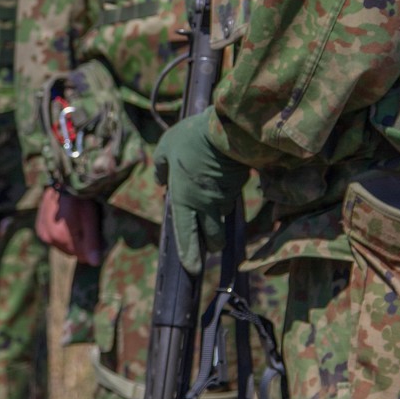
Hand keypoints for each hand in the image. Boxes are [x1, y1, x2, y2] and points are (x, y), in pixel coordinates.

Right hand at [37, 184, 102, 264]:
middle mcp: (48, 238)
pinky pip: (55, 239)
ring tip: (76, 217)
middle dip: (81, 241)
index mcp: (61, 237)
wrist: (63, 178)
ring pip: (63, 245)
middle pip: (72, 252)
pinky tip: (66, 219)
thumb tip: (94, 264)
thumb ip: (92, 241)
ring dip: (71, 237)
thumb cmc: (80, 196)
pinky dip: (61, 232)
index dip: (92, 246)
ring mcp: (42, 233)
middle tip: (86, 221)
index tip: (96, 230)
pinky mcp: (40, 228)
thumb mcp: (90, 216)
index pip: (82, 256)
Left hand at [154, 107, 248, 274]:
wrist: (227, 128)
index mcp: (184, 200)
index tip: (192, 270)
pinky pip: (232, 198)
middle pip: (213, 238)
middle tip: (210, 246)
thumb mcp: (166, 149)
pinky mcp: (239, 186)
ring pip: (223, 217)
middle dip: (211, 244)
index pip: (186, 235)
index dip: (189, 255)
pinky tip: (222, 184)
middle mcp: (205, 205)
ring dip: (219, 218)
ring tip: (212, 207)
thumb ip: (161, 167)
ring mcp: (225, 197)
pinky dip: (226, 197)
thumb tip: (160, 180)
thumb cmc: (190, 138)